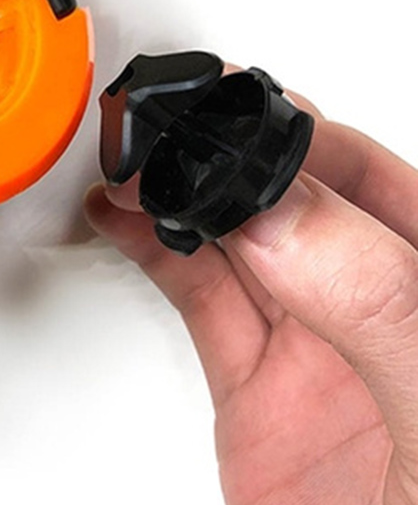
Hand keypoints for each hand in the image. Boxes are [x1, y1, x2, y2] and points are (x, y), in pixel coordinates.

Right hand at [85, 100, 417, 504]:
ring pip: (233, 239)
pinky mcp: (258, 390)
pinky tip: (128, 220)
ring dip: (175, 192)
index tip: (221, 114)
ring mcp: (316, 344)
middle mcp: (377, 302)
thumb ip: (376, 306)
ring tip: (126, 163)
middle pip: (287, 195)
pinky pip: (200, 300)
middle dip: (218, 152)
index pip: (364, 175)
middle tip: (157, 128)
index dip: (289, 134)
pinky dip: (156, 252)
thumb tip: (282, 219)